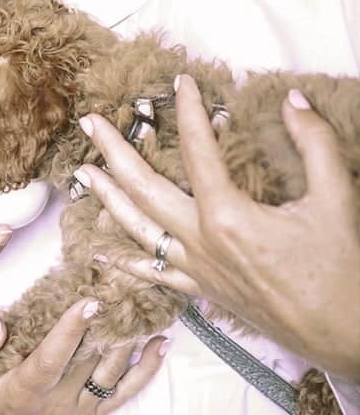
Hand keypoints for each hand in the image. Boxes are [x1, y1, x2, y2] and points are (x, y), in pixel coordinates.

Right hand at [0, 298, 167, 414]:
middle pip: (88, 358)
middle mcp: (57, 401)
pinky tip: (159, 343)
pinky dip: (147, 368)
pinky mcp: (93, 411)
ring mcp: (79, 408)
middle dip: (107, 319)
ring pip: (111, 370)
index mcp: (25, 389)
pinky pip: (126, 391)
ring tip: (140, 300)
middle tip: (121, 283)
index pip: (51, 359)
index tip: (87, 303)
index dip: (70, 331)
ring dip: (128, 336)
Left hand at [74, 75, 359, 380]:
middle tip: (90, 124)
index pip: (198, 150)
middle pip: (144, 188)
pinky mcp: (201, 289)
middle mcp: (200, 241)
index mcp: (228, 216)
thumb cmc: (341, 270)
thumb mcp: (335, 198)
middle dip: (114, 152)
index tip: (180, 82)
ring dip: (107, 198)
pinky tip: (97, 254)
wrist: (343, 334)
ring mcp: (196, 268)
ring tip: (82, 174)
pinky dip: (123, 263)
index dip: (189, 111)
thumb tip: (291, 99)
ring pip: (137, 229)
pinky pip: (152, 275)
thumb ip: (313, 143)